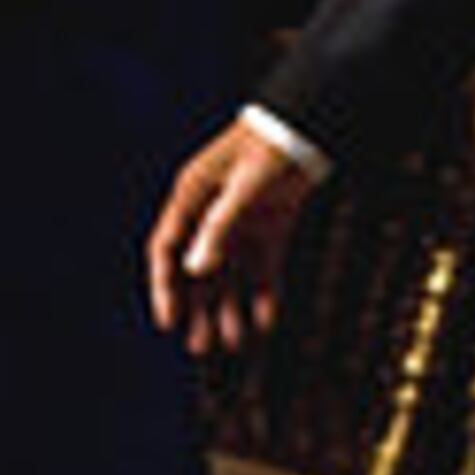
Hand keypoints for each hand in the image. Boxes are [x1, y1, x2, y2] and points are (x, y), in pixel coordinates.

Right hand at [147, 124, 316, 354]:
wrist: (309, 128)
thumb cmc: (270, 148)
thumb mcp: (244, 187)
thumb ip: (220, 227)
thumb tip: (195, 271)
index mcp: (191, 197)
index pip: (166, 249)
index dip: (164, 287)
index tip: (168, 322)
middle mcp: (211, 215)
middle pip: (196, 272)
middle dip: (197, 310)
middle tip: (201, 347)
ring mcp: (241, 225)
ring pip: (228, 278)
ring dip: (229, 310)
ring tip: (235, 343)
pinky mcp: (271, 231)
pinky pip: (263, 272)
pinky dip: (264, 297)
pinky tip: (266, 322)